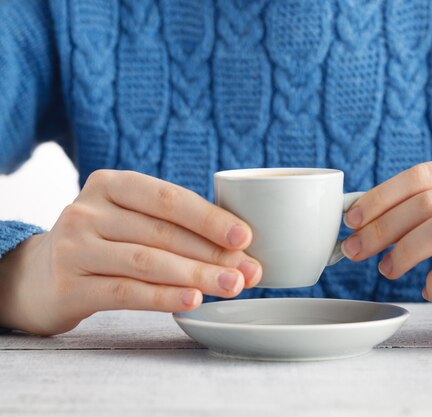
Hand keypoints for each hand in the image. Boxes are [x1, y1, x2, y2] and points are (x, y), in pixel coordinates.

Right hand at [0, 170, 261, 334]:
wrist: (43, 276)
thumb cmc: (107, 242)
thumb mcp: (131, 219)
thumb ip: (174, 224)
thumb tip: (242, 249)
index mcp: (111, 184)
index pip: (168, 198)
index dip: (210, 218)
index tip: (245, 237)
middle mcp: (88, 210)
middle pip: (162, 232)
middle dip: (213, 254)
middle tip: (250, 272)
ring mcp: (74, 247)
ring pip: (148, 262)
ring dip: (196, 276)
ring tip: (232, 287)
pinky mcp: (70, 285)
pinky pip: (127, 292)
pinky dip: (164, 297)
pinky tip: (193, 301)